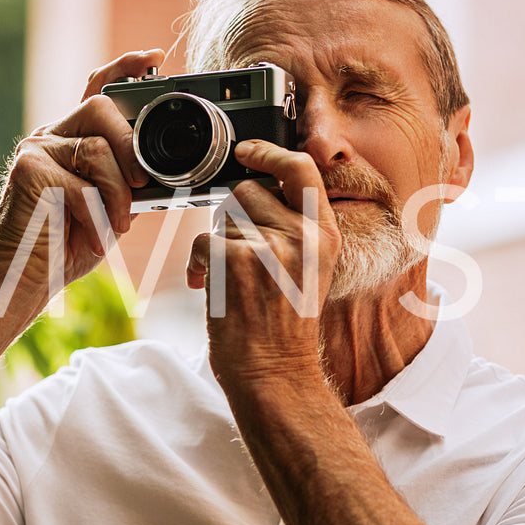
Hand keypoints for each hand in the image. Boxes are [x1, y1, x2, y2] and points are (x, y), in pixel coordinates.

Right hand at [0, 50, 162, 314]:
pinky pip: (81, 181)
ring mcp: (35, 149)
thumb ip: (127, 178)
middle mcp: (51, 135)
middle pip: (101, 109)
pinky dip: (97, 213)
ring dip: (117, 192)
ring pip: (97, 148)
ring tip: (113, 223)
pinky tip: (92, 235)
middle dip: (130, 146)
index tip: (155, 58)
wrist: (24, 278)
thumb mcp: (109, 205)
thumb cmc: (68, 243)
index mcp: (72, 139)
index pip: (96, 89)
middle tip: (141, 184)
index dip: (125, 68)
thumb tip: (160, 167)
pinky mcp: (27, 170)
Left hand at [186, 140, 341, 381]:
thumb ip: (295, 227)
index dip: (268, 152)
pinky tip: (210, 290)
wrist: (273, 373)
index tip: (246, 152)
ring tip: (233, 281)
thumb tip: (252, 189)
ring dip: (217, 245)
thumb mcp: (312, 270)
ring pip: (222, 218)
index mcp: (326, 234)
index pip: (301, 168)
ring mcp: (270, 246)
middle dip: (234, 219)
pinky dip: (197, 266)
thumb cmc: (284, 326)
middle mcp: (303, 235)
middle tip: (241, 259)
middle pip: (248, 192)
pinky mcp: (235, 259)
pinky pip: (202, 242)